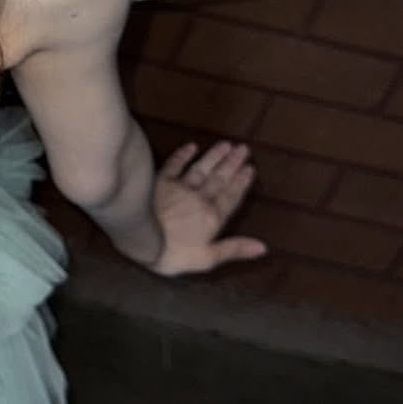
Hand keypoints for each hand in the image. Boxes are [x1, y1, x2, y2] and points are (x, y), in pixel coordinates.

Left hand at [147, 139, 266, 277]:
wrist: (140, 236)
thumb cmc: (173, 253)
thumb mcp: (207, 259)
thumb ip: (234, 249)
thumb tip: (263, 247)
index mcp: (212, 216)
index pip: (231, 196)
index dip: (241, 182)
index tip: (250, 168)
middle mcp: (200, 198)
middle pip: (219, 178)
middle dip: (232, 163)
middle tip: (244, 148)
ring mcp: (180, 187)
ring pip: (201, 168)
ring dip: (214, 156)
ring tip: (226, 144)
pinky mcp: (160, 181)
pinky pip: (174, 165)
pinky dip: (183, 154)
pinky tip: (192, 146)